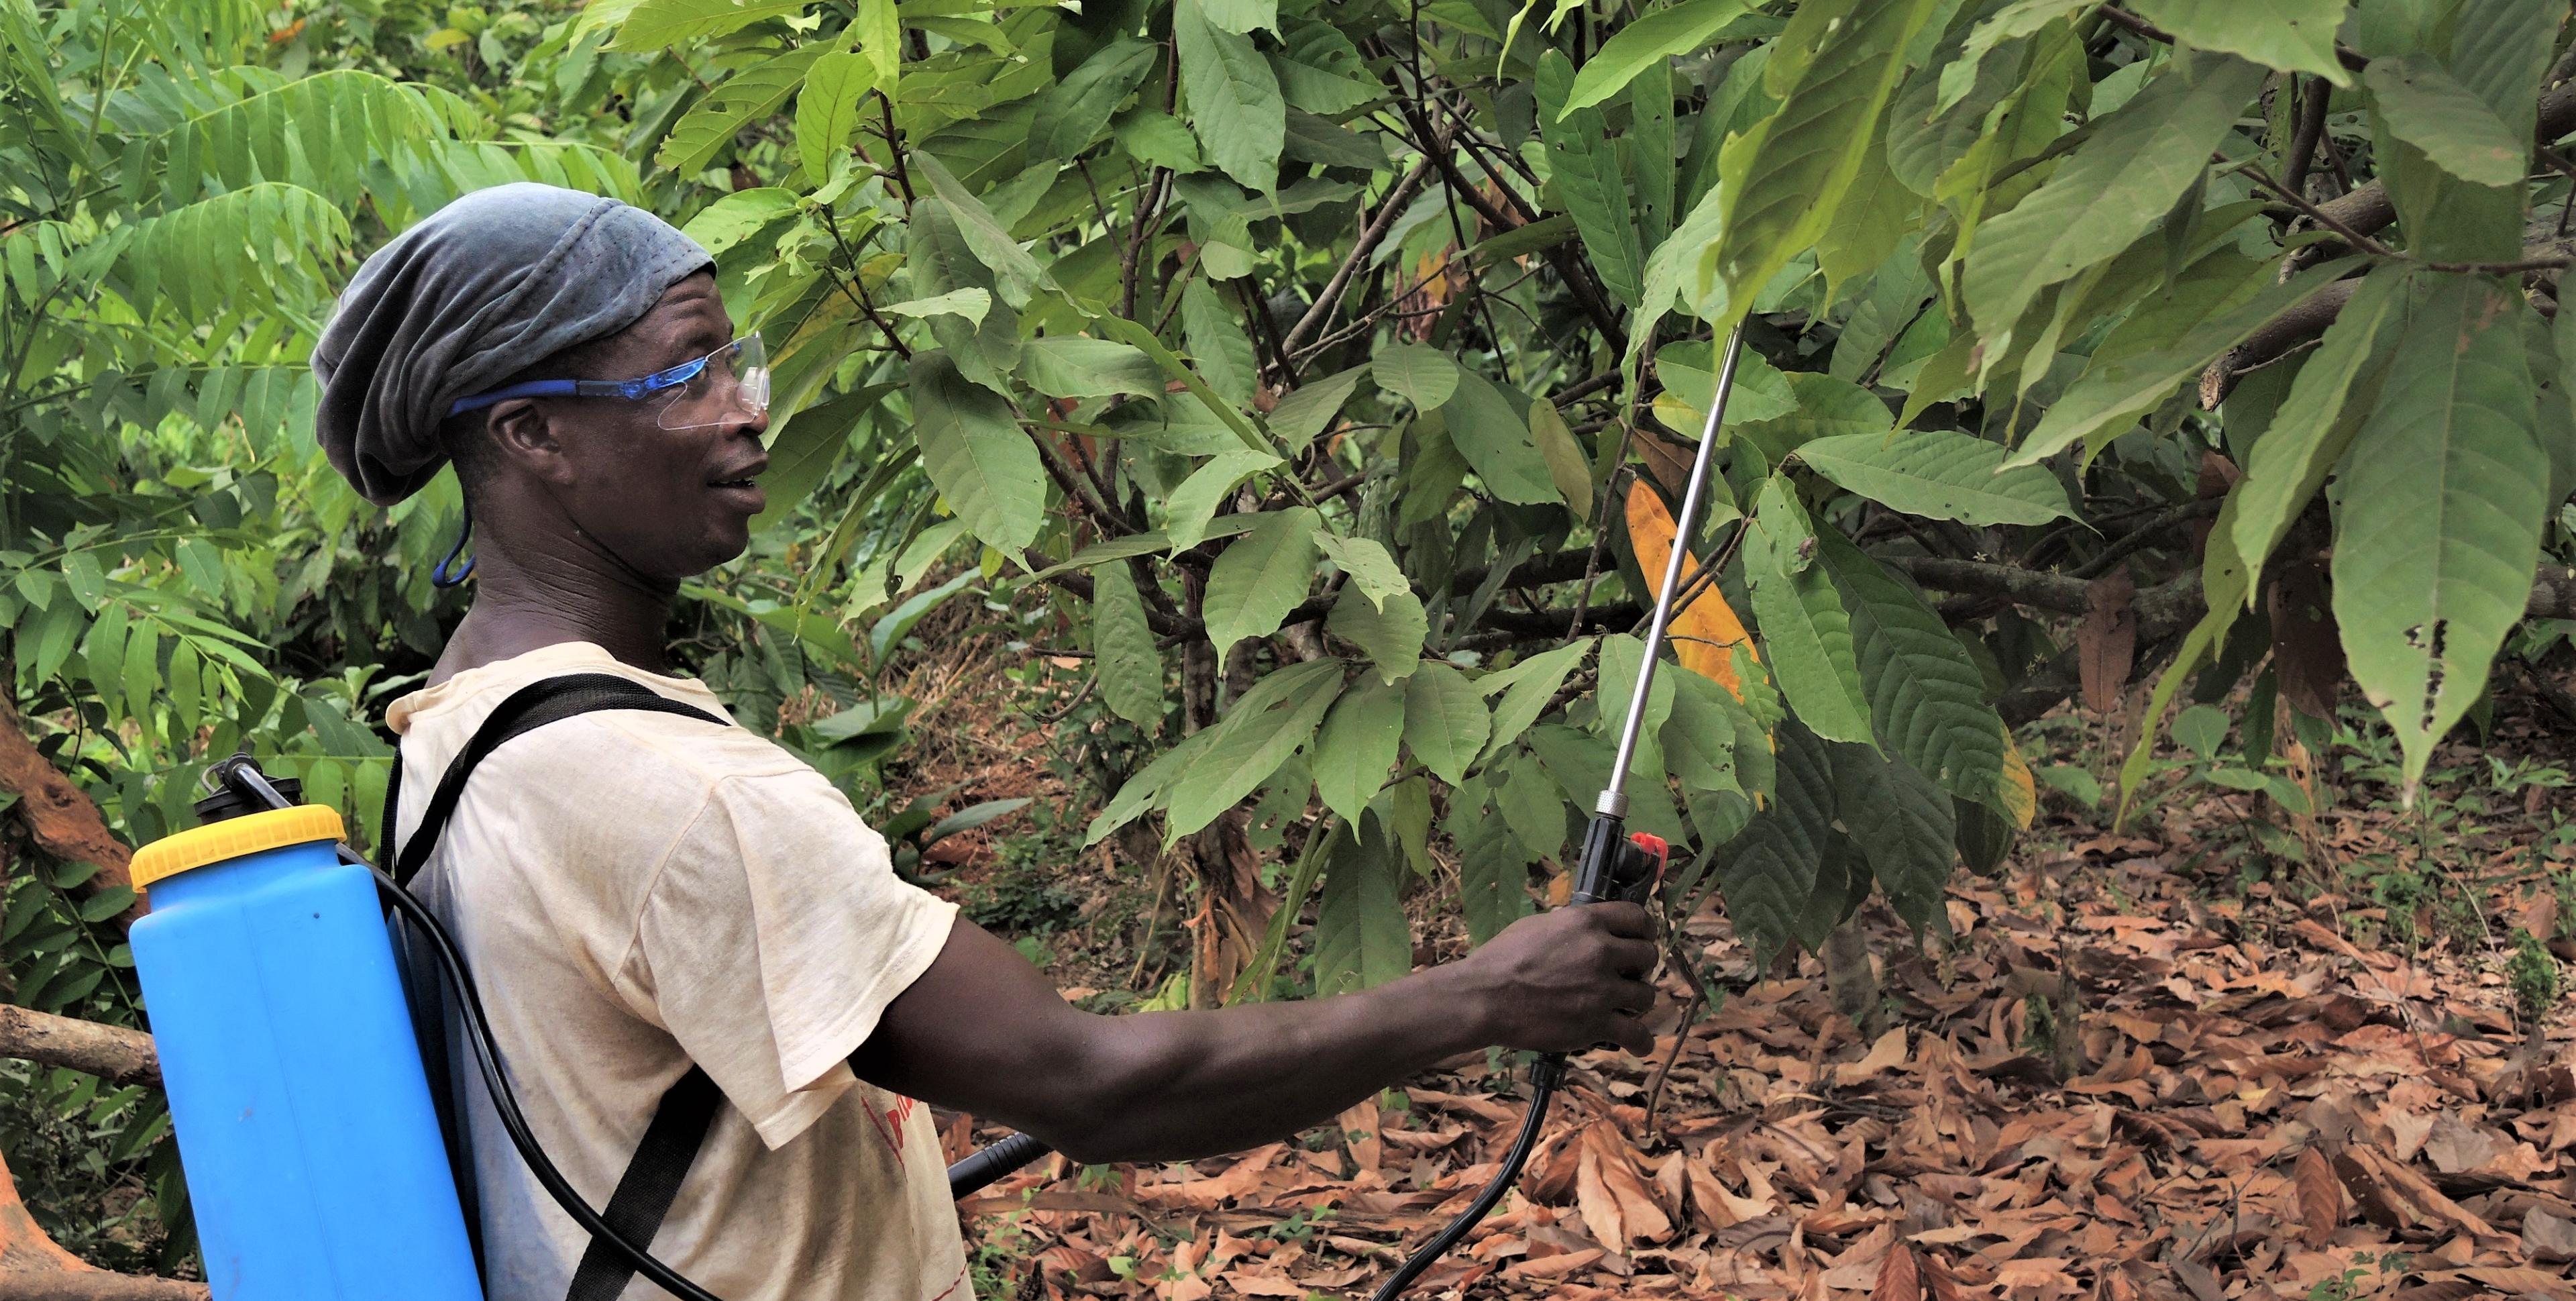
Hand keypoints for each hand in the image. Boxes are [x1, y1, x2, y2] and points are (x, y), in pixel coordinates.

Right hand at [1450, 904, 1658, 1055]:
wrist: (1484, 997)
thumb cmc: (1501, 959)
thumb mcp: (1537, 926)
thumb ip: (1570, 926)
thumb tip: (1584, 930)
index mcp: (1587, 922)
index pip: (1637, 918)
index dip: (1644, 930)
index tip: (1642, 939)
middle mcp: (1601, 952)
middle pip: (1648, 956)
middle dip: (1640, 967)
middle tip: (1627, 977)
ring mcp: (1602, 989)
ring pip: (1646, 995)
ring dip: (1637, 1002)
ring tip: (1624, 1008)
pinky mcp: (1596, 1023)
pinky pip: (1637, 1035)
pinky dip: (1641, 1042)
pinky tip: (1638, 1044)